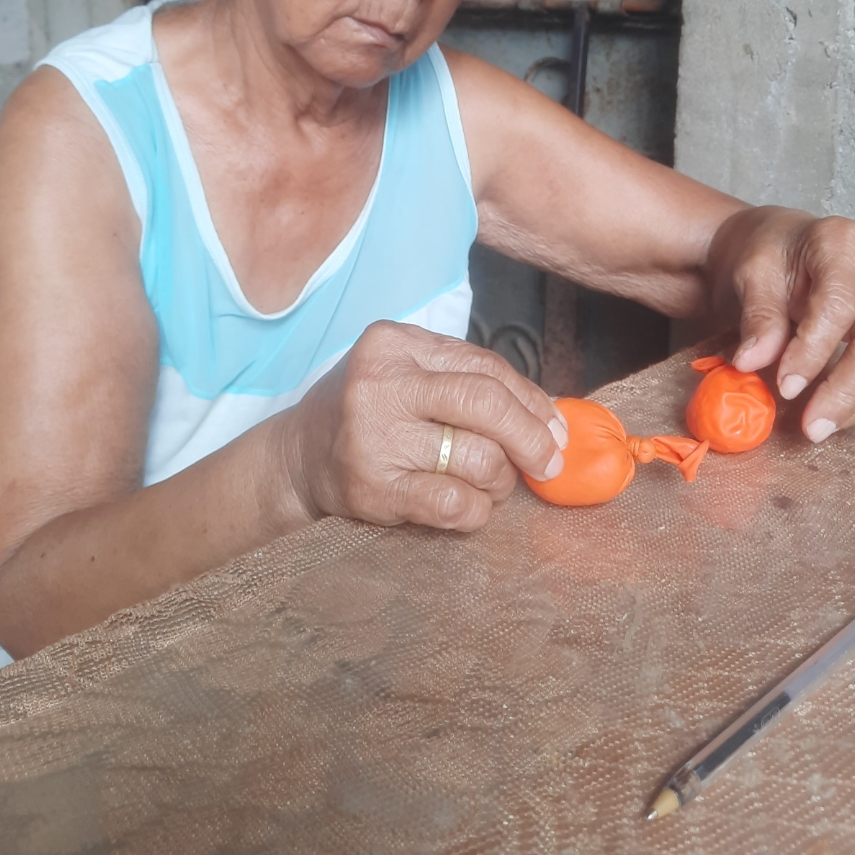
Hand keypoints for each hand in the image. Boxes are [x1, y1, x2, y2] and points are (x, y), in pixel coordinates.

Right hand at [281, 321, 569, 532]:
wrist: (298, 455)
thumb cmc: (370, 411)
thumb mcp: (407, 375)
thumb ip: (469, 382)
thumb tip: (552, 417)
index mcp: (394, 344)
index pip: (485, 368)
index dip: (531, 401)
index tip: (555, 429)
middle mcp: (381, 384)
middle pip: (485, 403)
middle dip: (531, 437)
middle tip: (550, 461)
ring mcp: (374, 438)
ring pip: (479, 459)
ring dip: (500, 479)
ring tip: (489, 482)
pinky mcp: (374, 489)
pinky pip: (454, 503)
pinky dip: (477, 510)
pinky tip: (470, 506)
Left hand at [706, 209, 854, 439]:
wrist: (792, 247)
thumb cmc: (774, 257)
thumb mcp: (753, 274)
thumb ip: (758, 316)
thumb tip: (751, 362)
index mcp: (844, 245)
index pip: (838, 307)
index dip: (812, 353)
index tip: (785, 387)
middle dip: (847, 392)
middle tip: (812, 427)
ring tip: (826, 424)